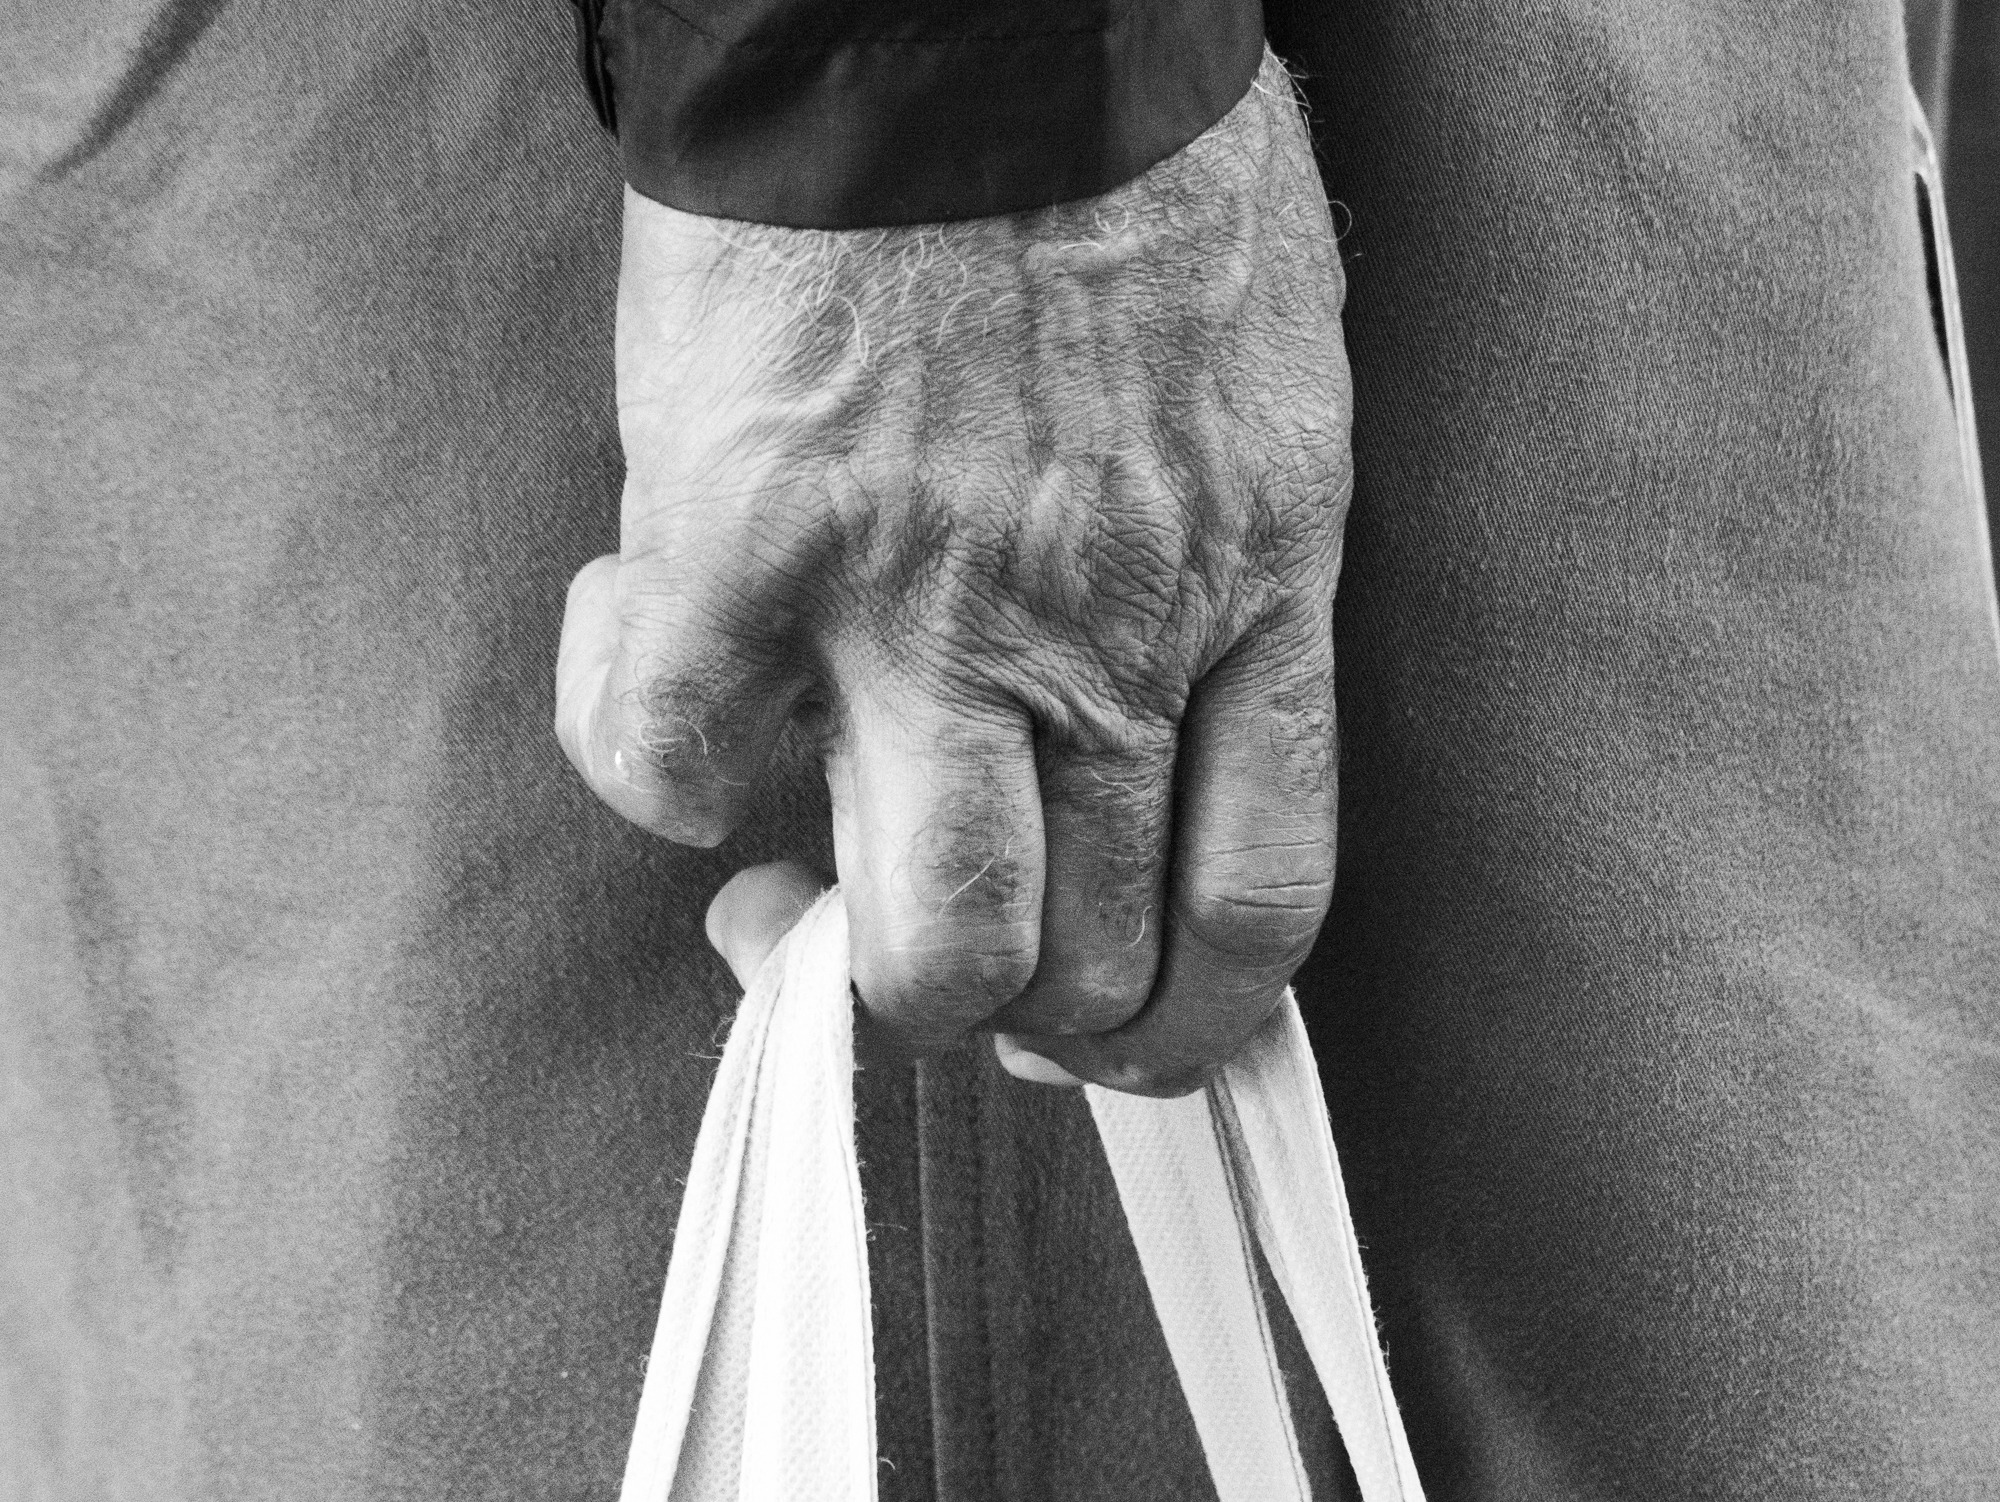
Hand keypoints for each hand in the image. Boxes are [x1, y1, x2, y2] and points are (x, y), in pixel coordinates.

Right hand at [557, 53, 1350, 1095]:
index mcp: (1251, 589)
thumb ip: (1221, 591)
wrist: (967, 15)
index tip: (1120, 1025)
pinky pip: (674, 773)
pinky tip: (671, 675)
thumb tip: (1123, 743)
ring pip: (918, 951)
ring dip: (842, 961)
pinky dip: (663, 772)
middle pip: (1079, 979)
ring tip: (792, 886)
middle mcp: (1102, 634)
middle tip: (948, 963)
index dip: (1187, 1028)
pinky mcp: (741, 546)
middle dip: (1012, 1027)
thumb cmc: (1135, 179)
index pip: (1257, 915)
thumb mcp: (1261, 403)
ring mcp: (920, 609)